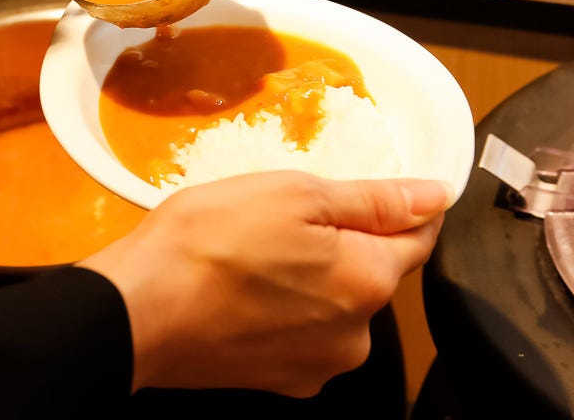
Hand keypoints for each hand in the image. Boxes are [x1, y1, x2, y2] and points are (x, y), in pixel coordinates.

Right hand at [78, 171, 449, 397]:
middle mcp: (354, 336)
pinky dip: (284, 308)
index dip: (402, 207)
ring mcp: (315, 365)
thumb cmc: (209, 242)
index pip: (417, 238)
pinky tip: (244, 287)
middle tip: (286, 215)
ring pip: (332, 304)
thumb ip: (374, 199)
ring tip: (255, 252)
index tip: (371, 192)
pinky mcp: (278, 380)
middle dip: (342, 241)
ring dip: (311, 276)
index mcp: (367, 281)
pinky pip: (300, 332)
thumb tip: (435, 195)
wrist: (138, 309)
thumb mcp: (296, 194)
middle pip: (369, 273)